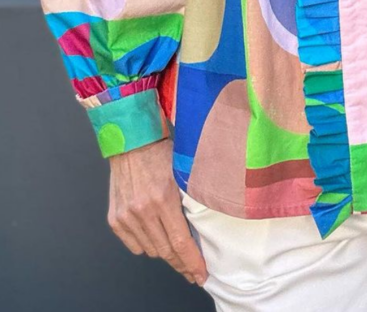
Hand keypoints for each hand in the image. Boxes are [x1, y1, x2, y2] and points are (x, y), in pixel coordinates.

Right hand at [107, 137, 207, 285]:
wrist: (130, 141)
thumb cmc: (160, 151)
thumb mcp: (182, 172)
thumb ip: (190, 200)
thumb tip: (201, 228)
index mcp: (163, 198)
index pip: (181, 242)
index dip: (192, 262)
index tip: (201, 275)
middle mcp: (142, 211)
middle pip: (166, 251)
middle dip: (182, 264)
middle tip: (193, 272)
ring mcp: (126, 216)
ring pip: (150, 250)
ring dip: (164, 251)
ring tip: (175, 248)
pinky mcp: (115, 219)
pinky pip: (134, 245)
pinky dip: (145, 244)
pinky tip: (154, 234)